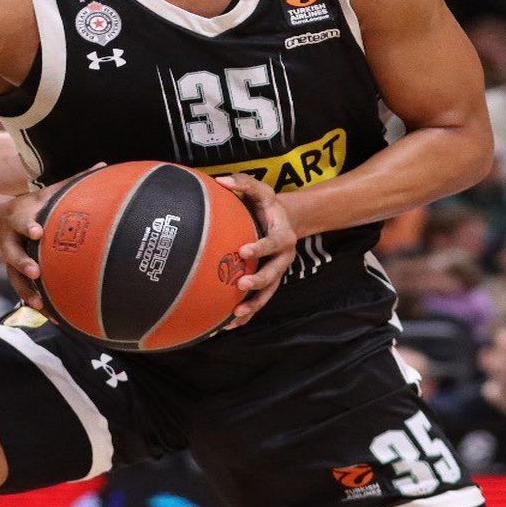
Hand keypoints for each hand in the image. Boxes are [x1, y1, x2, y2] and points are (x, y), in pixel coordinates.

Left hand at [214, 173, 295, 327]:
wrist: (285, 221)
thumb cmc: (267, 206)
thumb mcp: (261, 190)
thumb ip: (243, 183)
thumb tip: (220, 180)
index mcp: (282, 236)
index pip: (272, 243)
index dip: (260, 248)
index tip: (243, 251)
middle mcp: (283, 258)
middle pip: (273, 274)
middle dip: (258, 282)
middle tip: (241, 285)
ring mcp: (277, 274)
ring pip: (268, 294)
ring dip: (253, 306)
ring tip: (235, 315)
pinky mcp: (268, 285)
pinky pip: (259, 303)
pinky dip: (247, 315)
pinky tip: (227, 326)